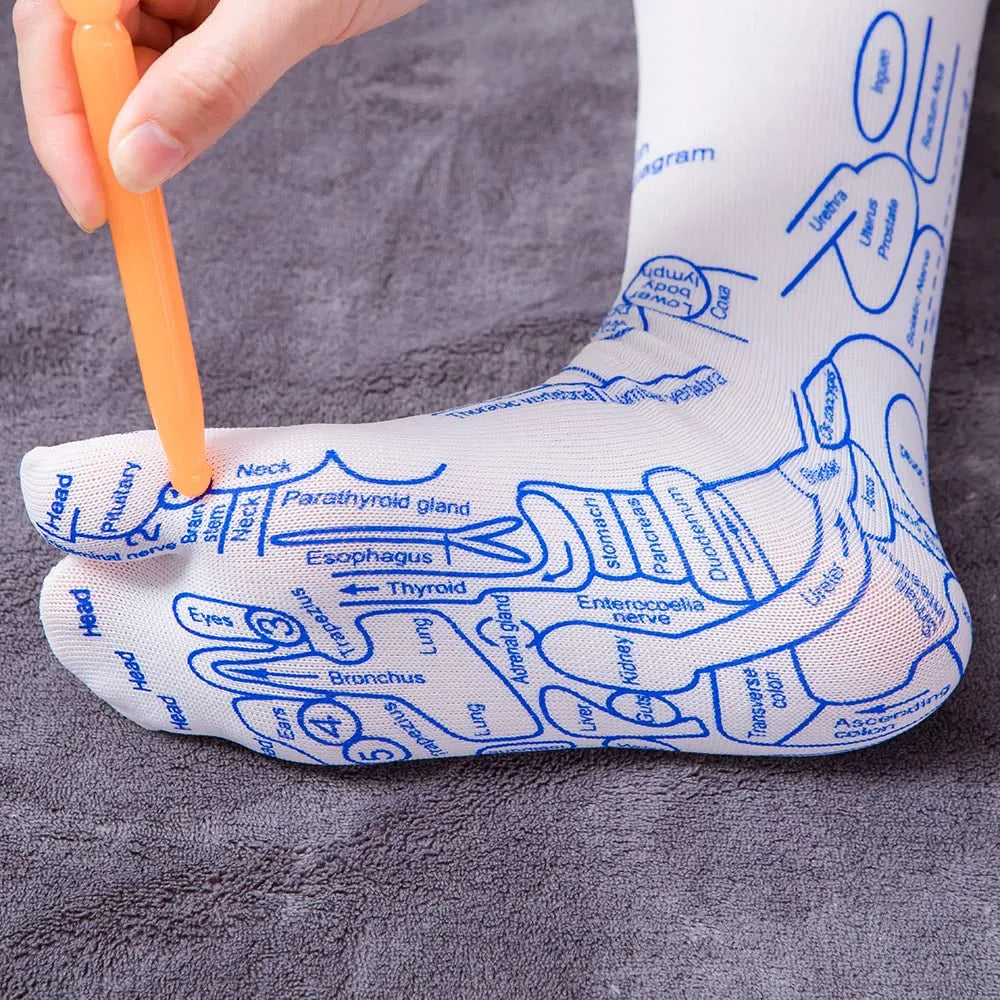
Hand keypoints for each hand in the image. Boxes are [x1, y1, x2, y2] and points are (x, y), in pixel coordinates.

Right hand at [14, 0, 424, 230]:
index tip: (91, 196)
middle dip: (92, 132)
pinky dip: (176, 114)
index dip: (59, 114)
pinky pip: (173, 69)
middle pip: (78, 51)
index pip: (55, 24)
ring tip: (152, 180)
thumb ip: (212, 78)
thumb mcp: (284, 9)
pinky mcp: (209, 12)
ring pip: (126, 66)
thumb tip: (137, 160)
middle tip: (116, 211)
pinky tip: (187, 138)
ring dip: (136, 128)